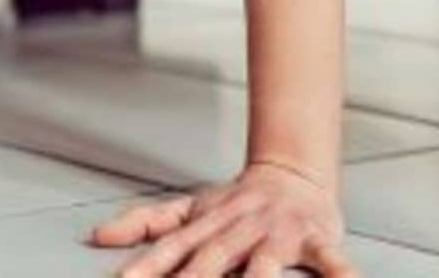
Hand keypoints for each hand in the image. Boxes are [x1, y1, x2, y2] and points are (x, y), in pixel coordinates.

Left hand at [88, 160, 357, 276]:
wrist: (292, 172)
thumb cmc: (237, 202)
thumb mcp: (189, 209)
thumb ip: (146, 224)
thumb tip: (97, 236)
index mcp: (207, 225)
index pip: (170, 251)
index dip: (147, 270)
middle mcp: (239, 229)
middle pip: (212, 260)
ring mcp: (277, 234)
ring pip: (266, 264)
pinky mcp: (315, 239)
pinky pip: (330, 261)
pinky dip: (341, 275)